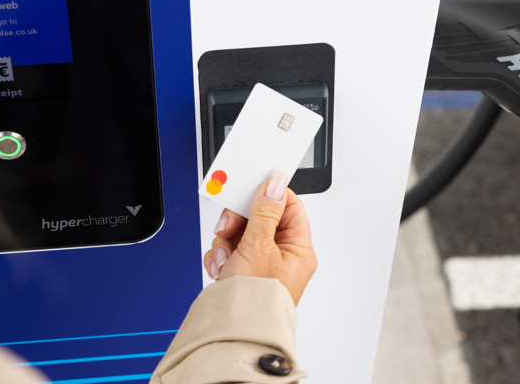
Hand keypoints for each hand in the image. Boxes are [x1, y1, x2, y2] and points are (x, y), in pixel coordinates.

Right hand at [203, 171, 316, 305]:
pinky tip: (222, 268)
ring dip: (227, 241)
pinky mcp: (242, 271)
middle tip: (229, 226)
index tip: (250, 188)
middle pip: (260, 216)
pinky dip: (221, 256)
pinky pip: (230, 249)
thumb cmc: (256, 301)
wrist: (232, 336)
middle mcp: (282, 255)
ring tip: (227, 258)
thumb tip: (276, 183)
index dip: (268, 194)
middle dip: (239, 221)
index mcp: (298, 248)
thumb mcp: (259, 246)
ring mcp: (261, 263)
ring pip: (240, 232)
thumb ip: (265, 211)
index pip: (287, 205)